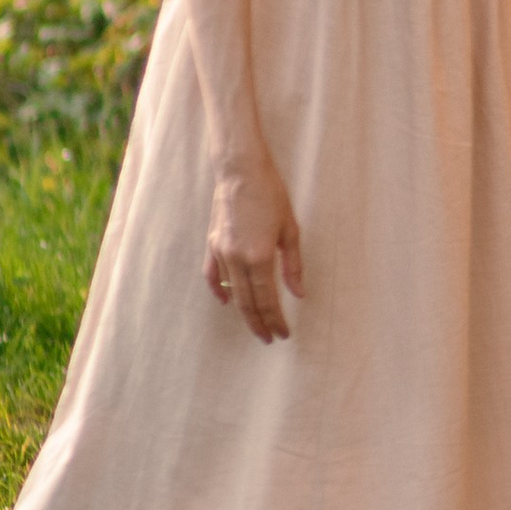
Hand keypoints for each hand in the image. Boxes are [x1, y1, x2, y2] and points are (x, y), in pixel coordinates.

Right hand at [206, 147, 303, 342]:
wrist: (241, 171)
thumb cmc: (271, 195)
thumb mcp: (290, 230)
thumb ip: (293, 265)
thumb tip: (298, 294)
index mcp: (259, 257)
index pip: (267, 300)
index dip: (275, 320)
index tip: (283, 334)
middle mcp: (237, 259)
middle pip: (248, 302)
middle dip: (259, 323)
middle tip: (269, 338)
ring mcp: (221, 252)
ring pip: (231, 293)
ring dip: (243, 312)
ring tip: (254, 325)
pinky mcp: (212, 244)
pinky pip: (212, 275)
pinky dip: (219, 290)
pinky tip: (226, 301)